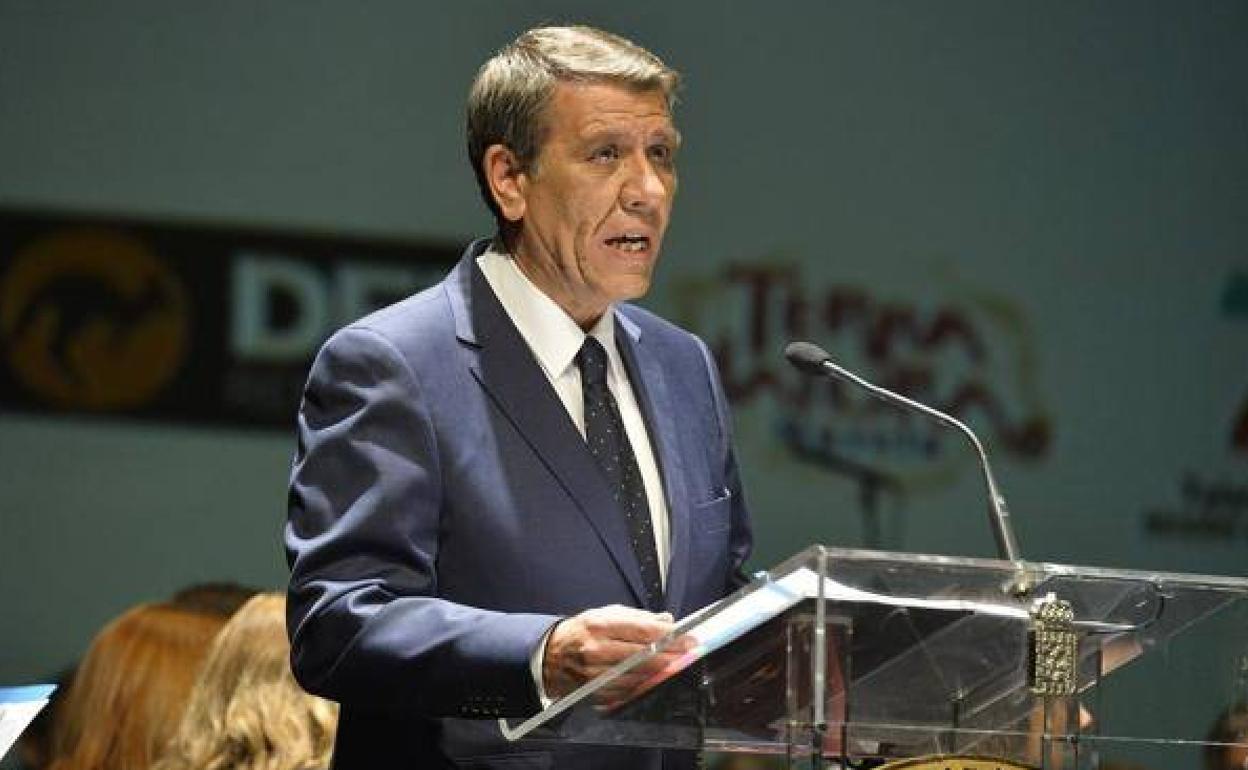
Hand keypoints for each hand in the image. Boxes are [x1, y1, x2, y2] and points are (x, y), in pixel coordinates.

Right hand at [541, 604, 696, 702]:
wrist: (551, 656)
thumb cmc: (582, 632)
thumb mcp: (605, 614)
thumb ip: (637, 617)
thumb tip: (666, 620)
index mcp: (600, 626)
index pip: (642, 631)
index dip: (669, 636)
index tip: (688, 638)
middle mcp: (596, 650)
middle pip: (643, 656)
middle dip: (671, 655)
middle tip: (689, 653)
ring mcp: (595, 674)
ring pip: (638, 676)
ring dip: (661, 672)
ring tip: (677, 665)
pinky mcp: (596, 692)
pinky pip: (627, 691)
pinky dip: (645, 685)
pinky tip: (656, 679)